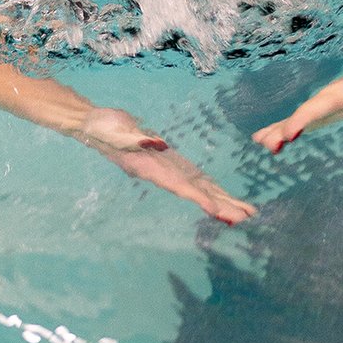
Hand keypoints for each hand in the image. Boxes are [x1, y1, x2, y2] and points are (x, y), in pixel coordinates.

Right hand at [76, 106, 256, 224]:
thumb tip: (153, 141)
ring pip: (199, 187)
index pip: (179, 186)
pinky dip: (210, 187)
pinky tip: (223, 195)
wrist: (96, 125)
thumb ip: (133, 137)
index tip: (218, 211)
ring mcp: (167, 169)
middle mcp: (162, 174)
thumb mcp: (115, 130)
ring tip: (245, 212)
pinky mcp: (170, 161)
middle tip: (246, 217)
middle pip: (196, 192)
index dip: (199, 198)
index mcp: (150, 169)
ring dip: (222, 199)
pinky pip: (194, 177)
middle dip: (220, 205)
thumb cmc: (103, 127)